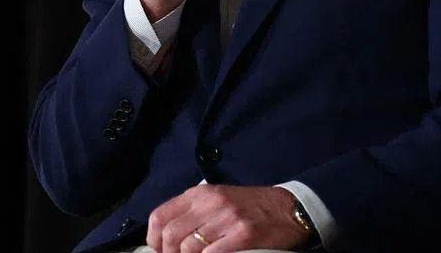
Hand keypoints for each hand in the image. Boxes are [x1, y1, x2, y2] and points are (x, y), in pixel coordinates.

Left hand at [145, 185, 310, 252]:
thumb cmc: (249, 206)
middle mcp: (210, 204)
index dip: (153, 239)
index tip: (158, 251)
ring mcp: (226, 219)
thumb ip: (192, 213)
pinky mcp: (243, 235)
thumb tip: (167, 236)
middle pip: (171, 234)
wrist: (287, 209)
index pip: (160, 215)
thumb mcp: (216, 199)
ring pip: (189, 246)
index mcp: (199, 194)